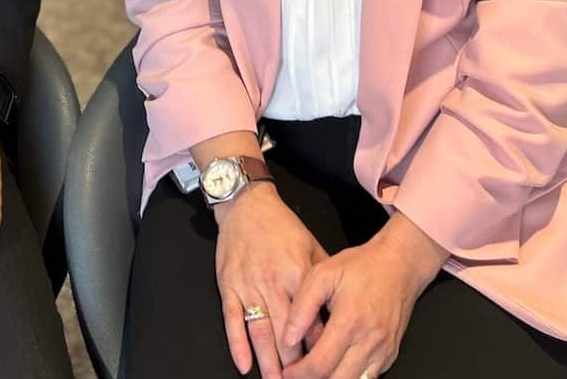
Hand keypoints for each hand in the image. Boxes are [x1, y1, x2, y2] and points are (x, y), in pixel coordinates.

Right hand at [214, 185, 328, 378]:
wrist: (247, 204)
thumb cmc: (281, 226)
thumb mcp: (311, 246)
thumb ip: (323, 279)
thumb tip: (337, 311)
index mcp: (297, 275)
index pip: (310, 321)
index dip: (318, 348)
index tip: (325, 365)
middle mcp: (273, 283)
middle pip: (286, 334)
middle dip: (295, 365)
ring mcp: (248, 286)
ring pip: (260, 331)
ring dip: (268, 362)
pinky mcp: (228, 285)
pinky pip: (232, 319)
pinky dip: (237, 343)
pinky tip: (244, 364)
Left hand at [281, 215, 446, 378]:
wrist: (399, 266)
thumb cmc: (361, 266)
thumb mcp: (323, 274)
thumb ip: (302, 306)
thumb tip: (288, 337)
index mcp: (350, 321)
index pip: (320, 364)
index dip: (299, 373)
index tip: (287, 371)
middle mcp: (370, 342)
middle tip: (297, 372)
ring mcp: (383, 352)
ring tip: (314, 370)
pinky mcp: (390, 355)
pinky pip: (367, 377)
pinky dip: (348, 375)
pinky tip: (335, 364)